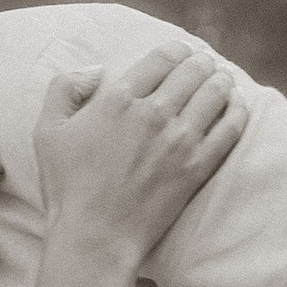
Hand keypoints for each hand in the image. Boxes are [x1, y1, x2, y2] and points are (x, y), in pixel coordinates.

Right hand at [33, 44, 247, 266]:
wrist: (96, 236)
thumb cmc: (67, 187)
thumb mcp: (47, 130)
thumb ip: (65, 89)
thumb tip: (95, 69)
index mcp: (118, 98)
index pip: (161, 58)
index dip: (177, 49)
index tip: (182, 51)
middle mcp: (152, 113)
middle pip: (192, 71)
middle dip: (202, 62)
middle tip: (206, 63)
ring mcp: (179, 140)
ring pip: (214, 93)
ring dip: (221, 80)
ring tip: (223, 79)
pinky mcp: (197, 167)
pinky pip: (229, 128)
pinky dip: (237, 110)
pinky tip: (239, 104)